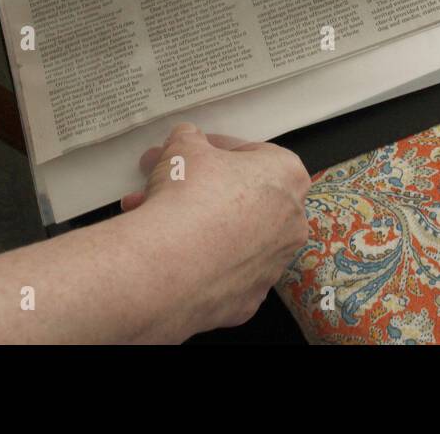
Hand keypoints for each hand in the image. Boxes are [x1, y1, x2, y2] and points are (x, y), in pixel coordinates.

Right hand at [121, 123, 311, 333]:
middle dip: (199, 189)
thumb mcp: (184, 147)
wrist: (170, 265)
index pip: (252, 154)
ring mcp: (272, 265)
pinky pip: (221, 273)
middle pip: (242, 198)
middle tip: (162, 183)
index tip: (188, 153)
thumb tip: (186, 139)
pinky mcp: (248, 300)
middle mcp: (291, 222)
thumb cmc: (189, 197)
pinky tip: (164, 253)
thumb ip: (189, 139)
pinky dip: (196, 263)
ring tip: (148, 216)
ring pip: (230, 236)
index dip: (214, 150)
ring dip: (194, 225)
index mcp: (287, 176)